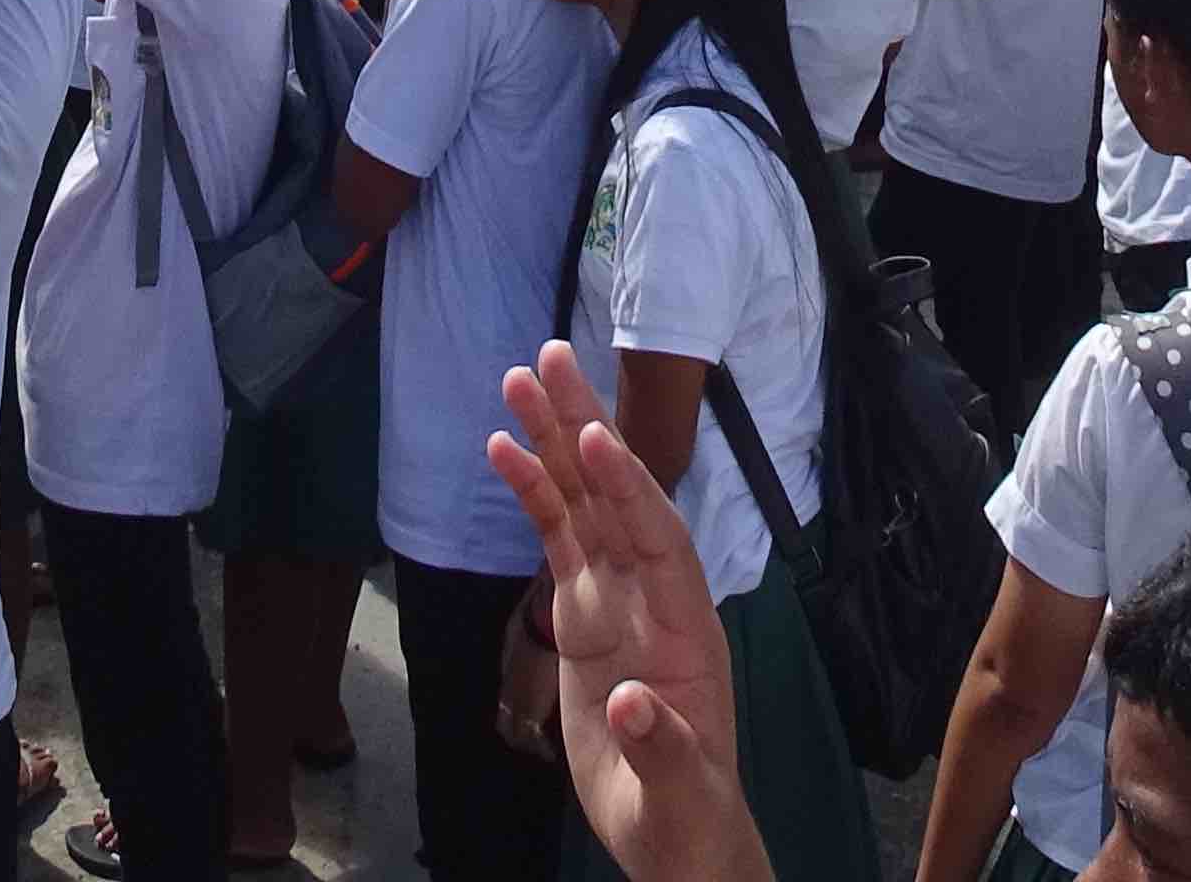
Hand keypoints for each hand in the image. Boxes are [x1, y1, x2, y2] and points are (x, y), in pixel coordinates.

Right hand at [480, 342, 759, 881]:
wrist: (670, 832)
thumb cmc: (685, 812)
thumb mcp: (679, 790)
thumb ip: (658, 745)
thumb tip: (631, 704)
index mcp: (688, 627)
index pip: (658, 541)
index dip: (628, 490)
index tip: (596, 438)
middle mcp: (655, 594)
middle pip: (618, 496)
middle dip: (585, 427)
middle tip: (548, 359)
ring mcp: (618, 597)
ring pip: (584, 502)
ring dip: (552, 440)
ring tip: (517, 378)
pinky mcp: (586, 612)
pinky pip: (558, 537)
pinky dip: (533, 492)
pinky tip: (502, 447)